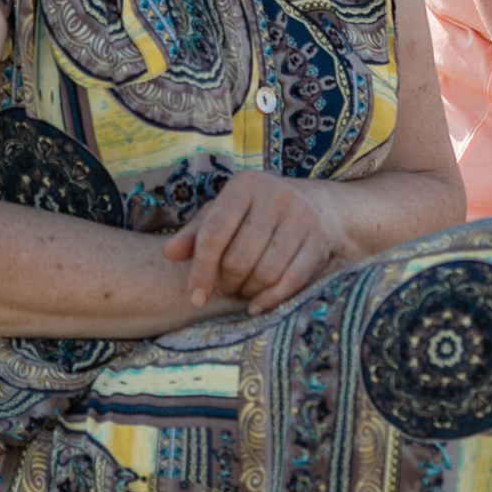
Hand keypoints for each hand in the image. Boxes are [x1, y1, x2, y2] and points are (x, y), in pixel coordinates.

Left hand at [162, 172, 341, 314]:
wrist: (322, 205)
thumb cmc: (261, 211)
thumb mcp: (226, 212)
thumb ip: (196, 232)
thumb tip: (169, 253)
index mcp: (246, 185)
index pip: (214, 234)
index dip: (201, 270)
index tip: (196, 296)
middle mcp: (276, 195)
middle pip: (238, 259)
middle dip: (226, 283)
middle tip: (223, 289)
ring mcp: (302, 216)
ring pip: (264, 273)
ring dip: (247, 291)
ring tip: (241, 291)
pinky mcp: (320, 238)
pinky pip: (291, 280)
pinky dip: (270, 300)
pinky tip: (257, 306)